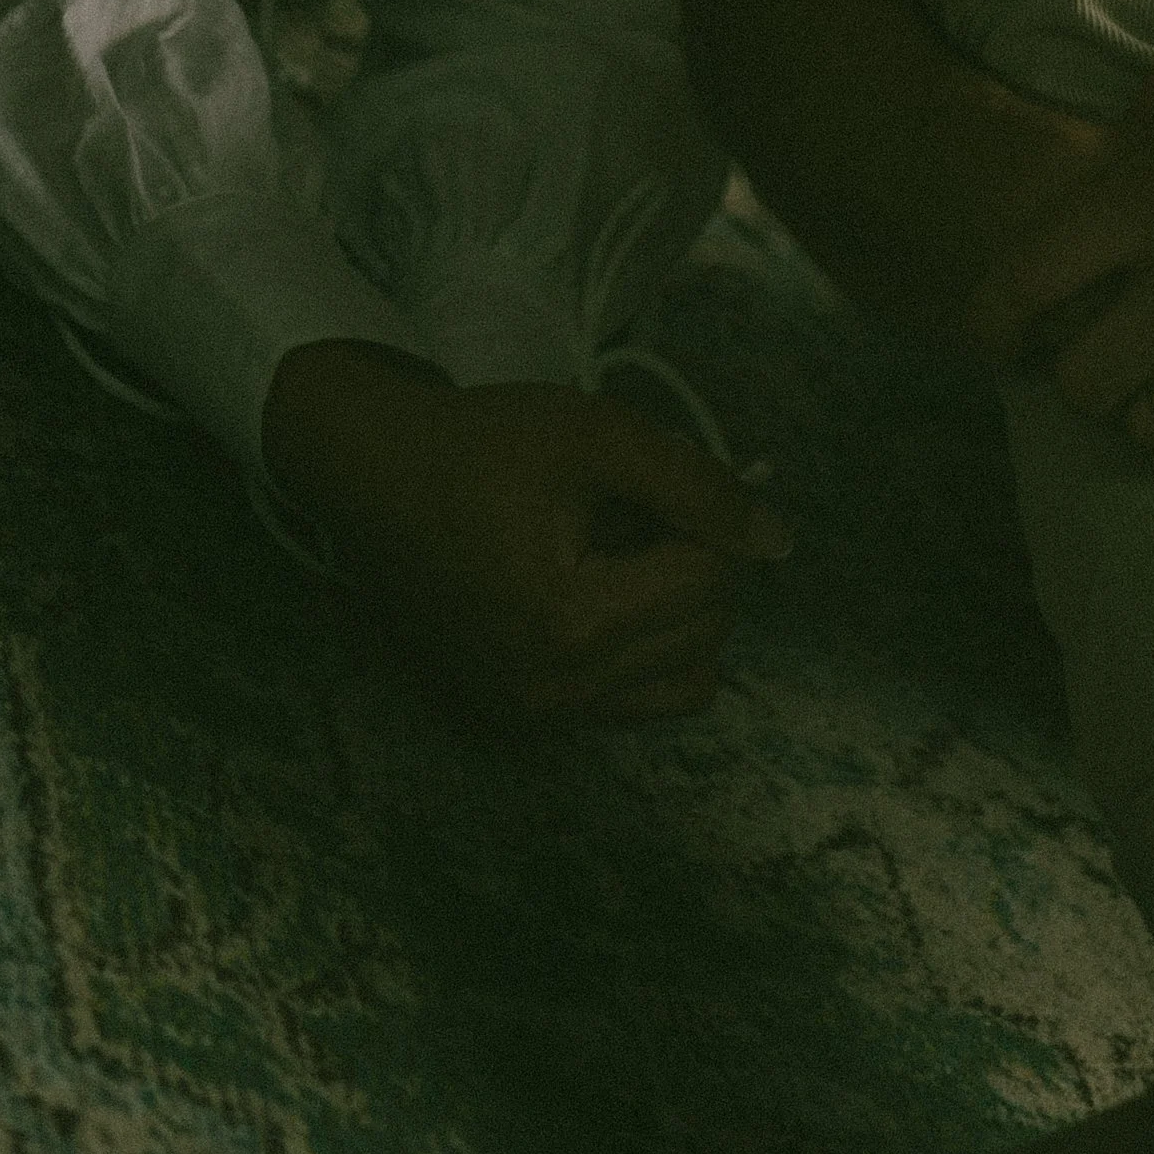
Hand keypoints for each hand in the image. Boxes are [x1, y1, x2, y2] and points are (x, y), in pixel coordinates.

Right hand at [261, 342, 791, 722]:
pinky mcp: (520, 717)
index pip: (712, 583)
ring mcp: (535, 716)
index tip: (667, 482)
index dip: (709, 519)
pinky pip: (632, 702)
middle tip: (643, 510)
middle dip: (697, 565)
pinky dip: (643, 649)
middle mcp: (554, 691)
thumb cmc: (484, 445)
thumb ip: (698, 485)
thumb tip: (778, 542)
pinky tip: (601, 588)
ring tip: (626, 553)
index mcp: (571, 622)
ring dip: (680, 616)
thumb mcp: (600, 436)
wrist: (375, 478)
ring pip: (682, 683)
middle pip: (705, 636)